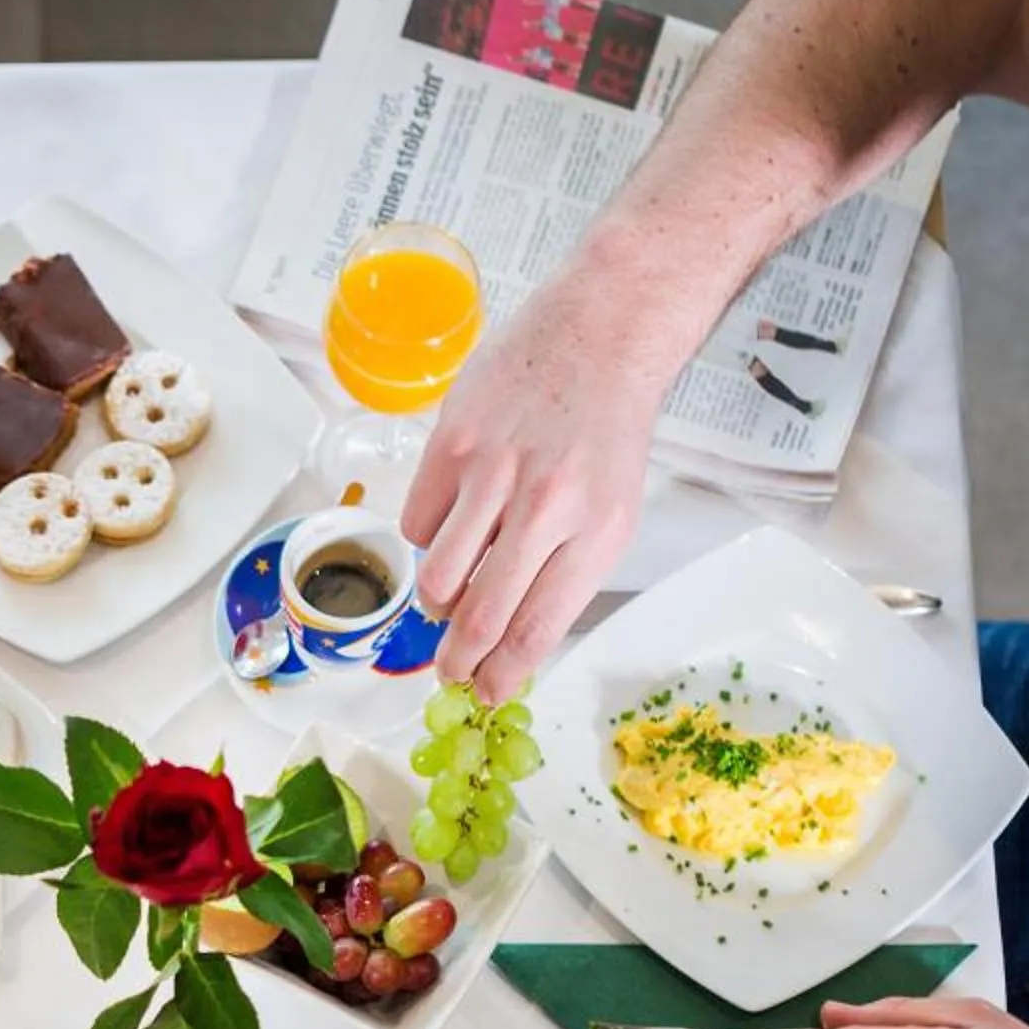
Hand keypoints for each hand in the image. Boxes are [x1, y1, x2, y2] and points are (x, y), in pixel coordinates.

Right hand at [400, 274, 661, 700]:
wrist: (598, 334)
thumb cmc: (604, 432)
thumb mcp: (611, 515)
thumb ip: (563, 580)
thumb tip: (508, 646)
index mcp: (594, 535)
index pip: (535, 631)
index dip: (501, 675)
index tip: (484, 693)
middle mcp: (545, 507)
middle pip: (479, 617)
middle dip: (457, 660)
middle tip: (449, 670)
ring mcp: (493, 473)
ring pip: (436, 579)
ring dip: (437, 601)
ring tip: (450, 592)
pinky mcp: (452, 442)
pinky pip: (417, 523)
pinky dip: (428, 535)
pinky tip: (454, 516)